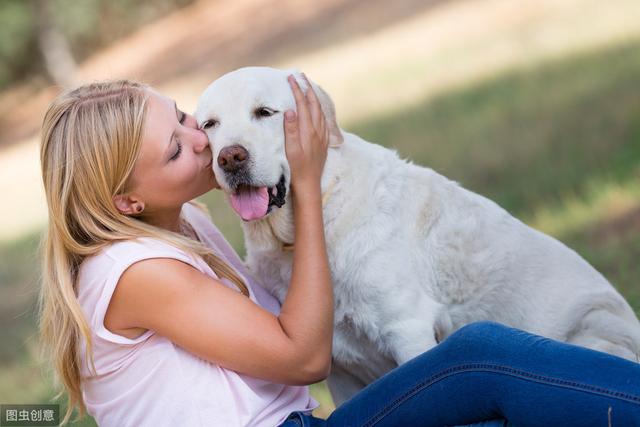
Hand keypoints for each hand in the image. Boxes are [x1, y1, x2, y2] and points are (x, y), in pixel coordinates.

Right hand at [284, 74, 329, 193]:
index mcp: (308, 130)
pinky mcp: (323, 141)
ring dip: (314, 97)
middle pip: (314, 104)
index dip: (297, 90)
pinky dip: (319, 109)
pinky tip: (317, 109)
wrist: (309, 184)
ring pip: (320, 110)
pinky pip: (323, 119)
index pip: (302, 104)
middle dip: (307, 88)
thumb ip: (291, 130)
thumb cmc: (296, 168)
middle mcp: (318, 131)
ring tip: (308, 88)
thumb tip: (291, 110)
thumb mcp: (290, 150)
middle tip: (301, 76)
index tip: (291, 78)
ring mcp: (322, 136)